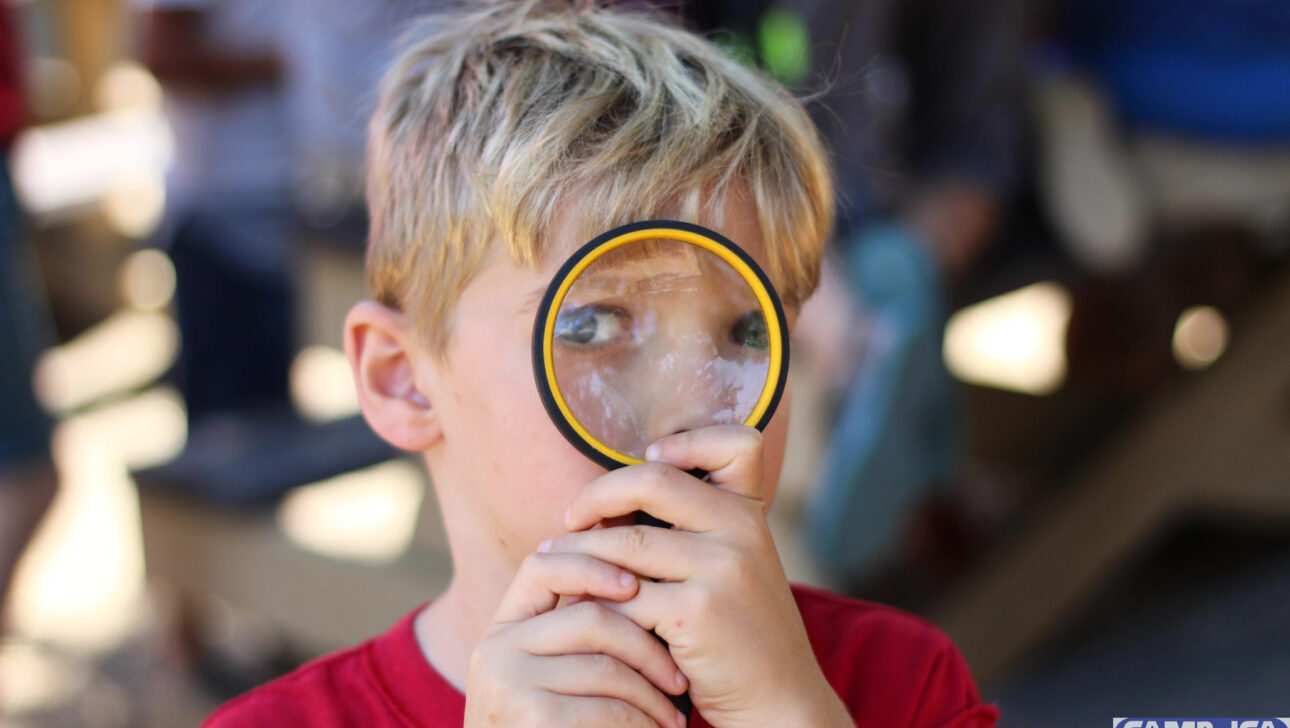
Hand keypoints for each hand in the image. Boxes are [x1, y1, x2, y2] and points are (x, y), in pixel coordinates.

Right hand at [463, 546, 689, 727]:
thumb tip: (633, 572)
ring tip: (673, 720)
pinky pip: (608, 710)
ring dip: (652, 697)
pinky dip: (642, 725)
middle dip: (647, 647)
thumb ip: (575, 633)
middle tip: (679, 681)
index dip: (592, 564)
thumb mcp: (554, 677)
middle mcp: (495, 650)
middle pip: (591, 618)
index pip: (541, 567)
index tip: (638, 584)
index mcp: (502, 630)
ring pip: (607, 668)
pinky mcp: (528, 717)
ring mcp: (506, 684)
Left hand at [546, 425, 853, 726]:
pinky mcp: (695, 612)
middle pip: (653, 481)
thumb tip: (604, 506)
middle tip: (570, 519)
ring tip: (553, 566)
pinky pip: (623, 596)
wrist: (778, 701)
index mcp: (750, 514)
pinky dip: (596, 605)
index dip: (689, 441)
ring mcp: (721, 569)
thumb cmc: (740, 635)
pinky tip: (582, 615)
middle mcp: (741, 531)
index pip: (737, 443)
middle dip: (598, 495)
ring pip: (624, 542)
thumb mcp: (734, 569)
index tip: (651, 457)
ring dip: (579, 556)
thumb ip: (693, 532)